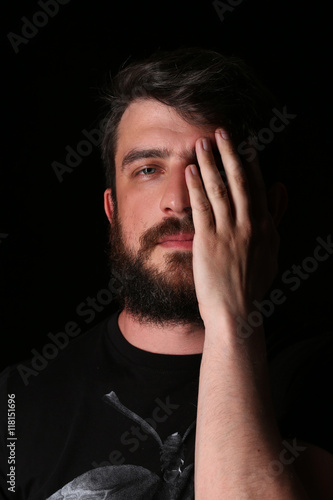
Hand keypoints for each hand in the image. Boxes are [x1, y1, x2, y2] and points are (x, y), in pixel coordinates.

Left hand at [185, 129, 279, 325]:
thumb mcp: (271, 249)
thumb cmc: (251, 283)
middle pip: (240, 181)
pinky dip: (196, 186)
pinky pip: (202, 207)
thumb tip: (281, 189)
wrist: (237, 311)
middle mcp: (249, 225)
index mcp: (264, 226)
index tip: (245, 142)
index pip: (257, 186)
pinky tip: (190, 170)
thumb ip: (274, 217)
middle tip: (221, 130)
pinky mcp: (208, 241)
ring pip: (220, 189)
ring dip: (210, 163)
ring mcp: (229, 232)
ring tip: (202, 142)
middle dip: (230, 153)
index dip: (251, 162)